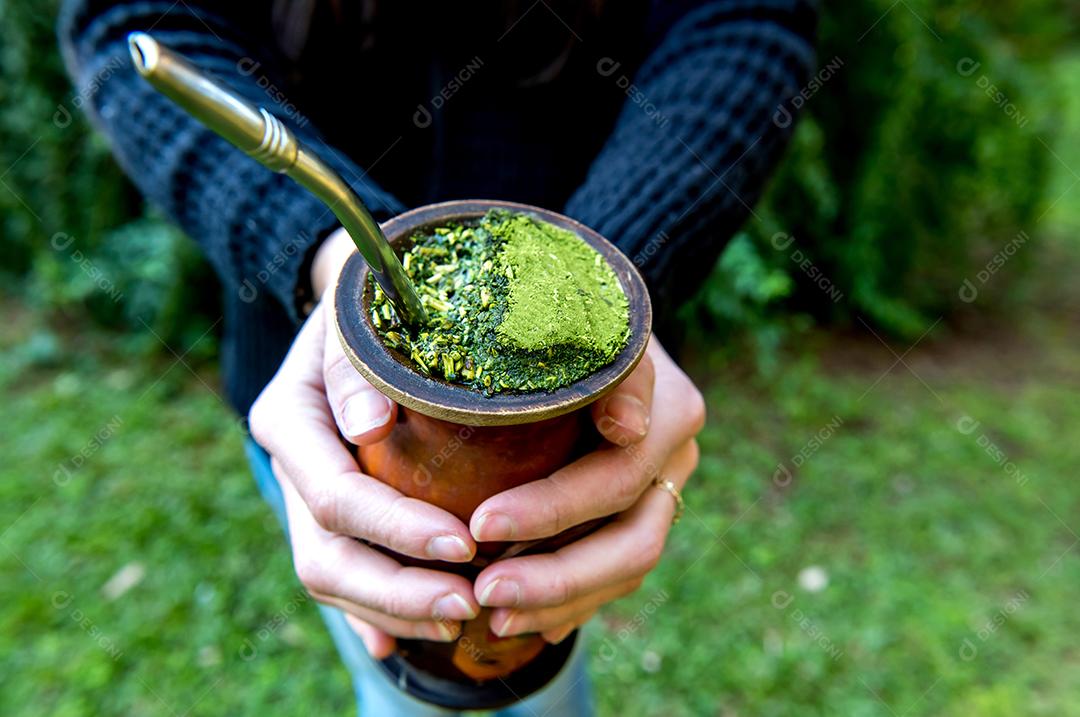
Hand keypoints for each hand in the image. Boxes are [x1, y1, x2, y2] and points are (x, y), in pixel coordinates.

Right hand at [249, 229, 479, 657]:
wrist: (356, 309)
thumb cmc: (374, 307)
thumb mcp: (362, 319)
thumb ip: (356, 367)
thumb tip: (368, 425)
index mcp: (289, 419)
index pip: (337, 497)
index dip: (397, 530)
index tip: (463, 546)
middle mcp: (290, 468)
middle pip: (326, 556)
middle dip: (395, 592)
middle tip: (467, 607)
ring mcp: (303, 497)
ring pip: (332, 576)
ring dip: (394, 610)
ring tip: (460, 622)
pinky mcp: (327, 516)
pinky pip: (344, 575)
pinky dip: (373, 614)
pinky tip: (404, 644)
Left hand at [469, 337, 704, 642]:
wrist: (570, 309)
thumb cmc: (522, 308)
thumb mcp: (494, 317)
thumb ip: (444, 361)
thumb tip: (366, 425)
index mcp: (656, 388)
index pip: (616, 466)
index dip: (554, 507)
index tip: (481, 524)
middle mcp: (671, 438)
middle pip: (635, 536)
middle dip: (558, 575)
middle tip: (483, 592)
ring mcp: (667, 476)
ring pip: (631, 564)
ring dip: (563, 599)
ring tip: (492, 618)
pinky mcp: (647, 504)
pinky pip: (620, 570)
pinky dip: (572, 599)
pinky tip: (519, 619)